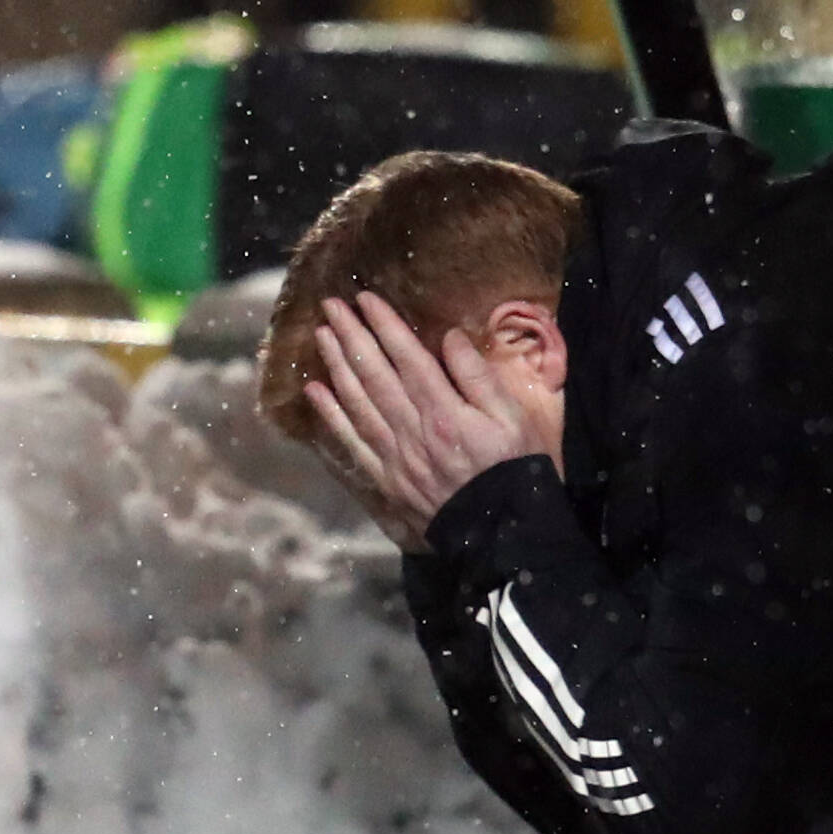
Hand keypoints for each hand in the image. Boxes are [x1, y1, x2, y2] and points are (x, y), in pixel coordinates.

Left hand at [306, 292, 548, 551]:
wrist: (503, 534)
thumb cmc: (516, 471)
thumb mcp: (514, 418)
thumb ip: (479, 377)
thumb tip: (451, 338)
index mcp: (445, 412)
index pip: (407, 357)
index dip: (384, 325)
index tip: (365, 299)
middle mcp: (413, 431)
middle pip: (374, 374)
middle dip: (351, 336)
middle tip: (331, 306)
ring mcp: (395, 457)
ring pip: (357, 403)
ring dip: (337, 366)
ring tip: (321, 336)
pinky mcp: (388, 480)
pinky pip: (352, 443)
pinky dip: (331, 416)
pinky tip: (316, 393)